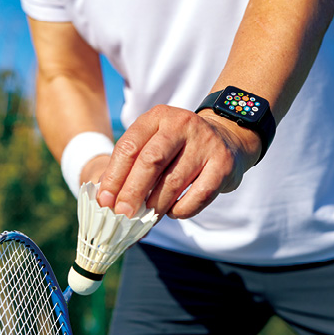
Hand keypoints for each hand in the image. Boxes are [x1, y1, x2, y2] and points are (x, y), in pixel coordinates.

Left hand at [96, 105, 261, 218]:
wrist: (228, 138)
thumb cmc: (180, 148)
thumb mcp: (155, 143)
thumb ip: (132, 166)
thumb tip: (108, 199)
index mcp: (158, 117)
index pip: (129, 147)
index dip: (114, 176)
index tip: (105, 201)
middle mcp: (182, 124)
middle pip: (150, 161)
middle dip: (132, 192)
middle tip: (122, 215)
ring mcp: (205, 143)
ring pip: (174, 181)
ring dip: (157, 205)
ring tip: (147, 218)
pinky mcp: (223, 163)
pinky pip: (199, 194)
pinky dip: (182, 209)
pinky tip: (174, 212)